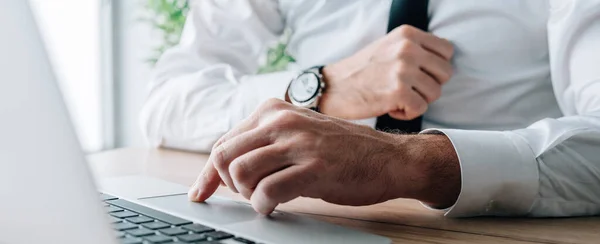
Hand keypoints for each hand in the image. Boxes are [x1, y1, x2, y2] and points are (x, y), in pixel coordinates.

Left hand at [188, 99, 460, 213]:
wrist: (389, 158)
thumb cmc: (342, 152)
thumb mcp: (298, 135)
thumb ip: (264, 144)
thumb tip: (221, 169)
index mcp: (274, 110)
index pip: (224, 142)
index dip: (208, 173)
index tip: (201, 193)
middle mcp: (282, 121)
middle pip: (223, 157)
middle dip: (227, 184)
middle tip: (248, 194)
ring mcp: (298, 143)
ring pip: (240, 174)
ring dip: (247, 195)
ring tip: (266, 198)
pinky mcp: (313, 168)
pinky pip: (266, 192)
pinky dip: (264, 206)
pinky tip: (275, 206)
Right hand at [320, 25, 453, 119]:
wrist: (333, 87)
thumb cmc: (362, 71)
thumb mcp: (389, 46)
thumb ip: (416, 48)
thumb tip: (444, 60)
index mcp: (407, 34)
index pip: (447, 50)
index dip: (435, 67)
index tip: (418, 75)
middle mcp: (407, 48)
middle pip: (445, 73)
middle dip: (429, 85)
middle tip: (408, 89)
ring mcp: (403, 70)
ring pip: (435, 93)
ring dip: (417, 100)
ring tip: (396, 97)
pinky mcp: (398, 92)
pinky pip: (421, 108)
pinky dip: (407, 113)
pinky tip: (390, 107)